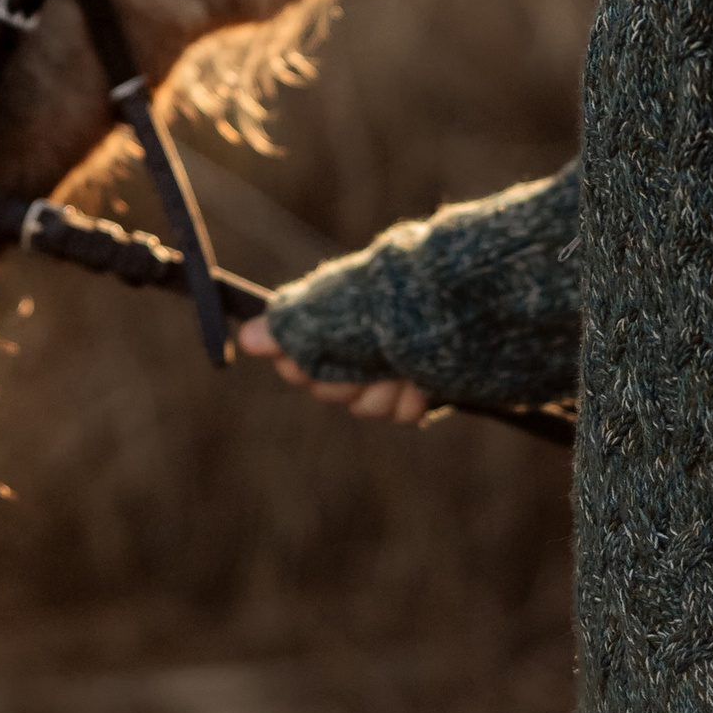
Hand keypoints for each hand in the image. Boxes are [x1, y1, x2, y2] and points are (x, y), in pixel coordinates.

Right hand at [238, 310, 431, 423]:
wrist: (466, 307)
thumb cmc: (397, 301)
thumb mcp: (338, 308)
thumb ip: (293, 326)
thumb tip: (247, 337)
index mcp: (339, 313)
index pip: (300, 352)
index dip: (298, 363)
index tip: (299, 364)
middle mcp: (364, 338)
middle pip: (330, 386)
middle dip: (342, 381)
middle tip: (360, 364)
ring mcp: (396, 362)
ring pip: (366, 404)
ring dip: (379, 393)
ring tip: (401, 372)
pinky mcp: (426, 382)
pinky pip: (401, 412)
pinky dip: (409, 401)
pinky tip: (422, 385)